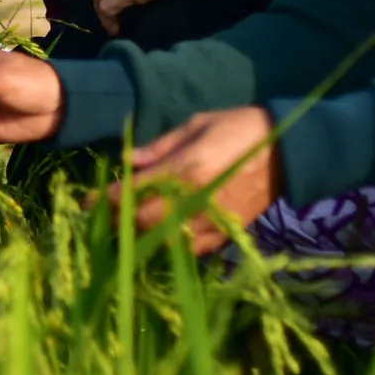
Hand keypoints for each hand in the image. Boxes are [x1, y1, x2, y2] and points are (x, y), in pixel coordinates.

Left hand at [98, 107, 279, 250]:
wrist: (289, 150)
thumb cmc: (238, 128)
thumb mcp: (196, 125)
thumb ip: (159, 147)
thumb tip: (127, 161)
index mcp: (184, 169)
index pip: (132, 192)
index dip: (104, 200)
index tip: (86, 203)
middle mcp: (194, 200)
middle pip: (142, 223)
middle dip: (118, 222)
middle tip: (104, 217)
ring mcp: (211, 221)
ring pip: (164, 241)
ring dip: (142, 236)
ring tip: (128, 228)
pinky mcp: (226, 233)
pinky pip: (191, 249)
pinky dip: (171, 245)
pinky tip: (162, 236)